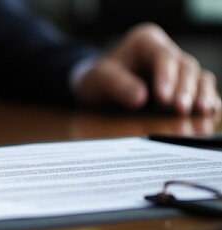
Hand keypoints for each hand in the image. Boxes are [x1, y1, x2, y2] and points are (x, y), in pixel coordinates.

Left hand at [76, 23, 220, 114]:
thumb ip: (117, 86)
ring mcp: (176, 69)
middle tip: (179, 109)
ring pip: (197, 77)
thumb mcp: (99, 80)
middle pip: (185, 66)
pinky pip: (200, 89)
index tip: (163, 98)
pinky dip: (206, 99)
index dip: (166, 77)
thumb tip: (140, 98)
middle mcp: (165, 51)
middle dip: (184, 89)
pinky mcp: (181, 86)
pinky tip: (208, 111)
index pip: (163, 56)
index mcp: (146, 41)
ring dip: (200, 95)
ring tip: (200, 111)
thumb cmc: (98, 80)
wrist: (98, 88)